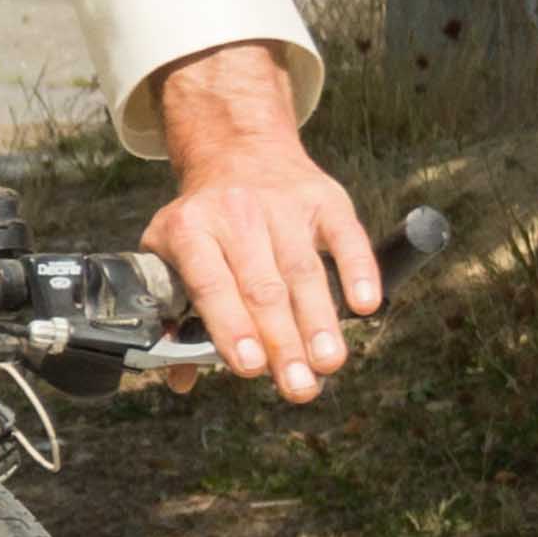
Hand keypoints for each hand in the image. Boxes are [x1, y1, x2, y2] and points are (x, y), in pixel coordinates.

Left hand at [139, 43, 378, 404]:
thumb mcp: (172, 253)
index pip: (212, 284)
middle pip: (263, 287)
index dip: (231, 326)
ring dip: (319, 321)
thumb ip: (174, 314)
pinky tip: (366, 306)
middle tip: (299, 388)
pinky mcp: (324, 199)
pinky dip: (358, 271)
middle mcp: (236, 215)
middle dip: (283, 342)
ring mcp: (282, 205)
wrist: (239, 148)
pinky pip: (346, 237)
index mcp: (190, 230)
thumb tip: (179, 378)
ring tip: (329, 363)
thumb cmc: (204, 219)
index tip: (250, 366)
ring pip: (304, 270)